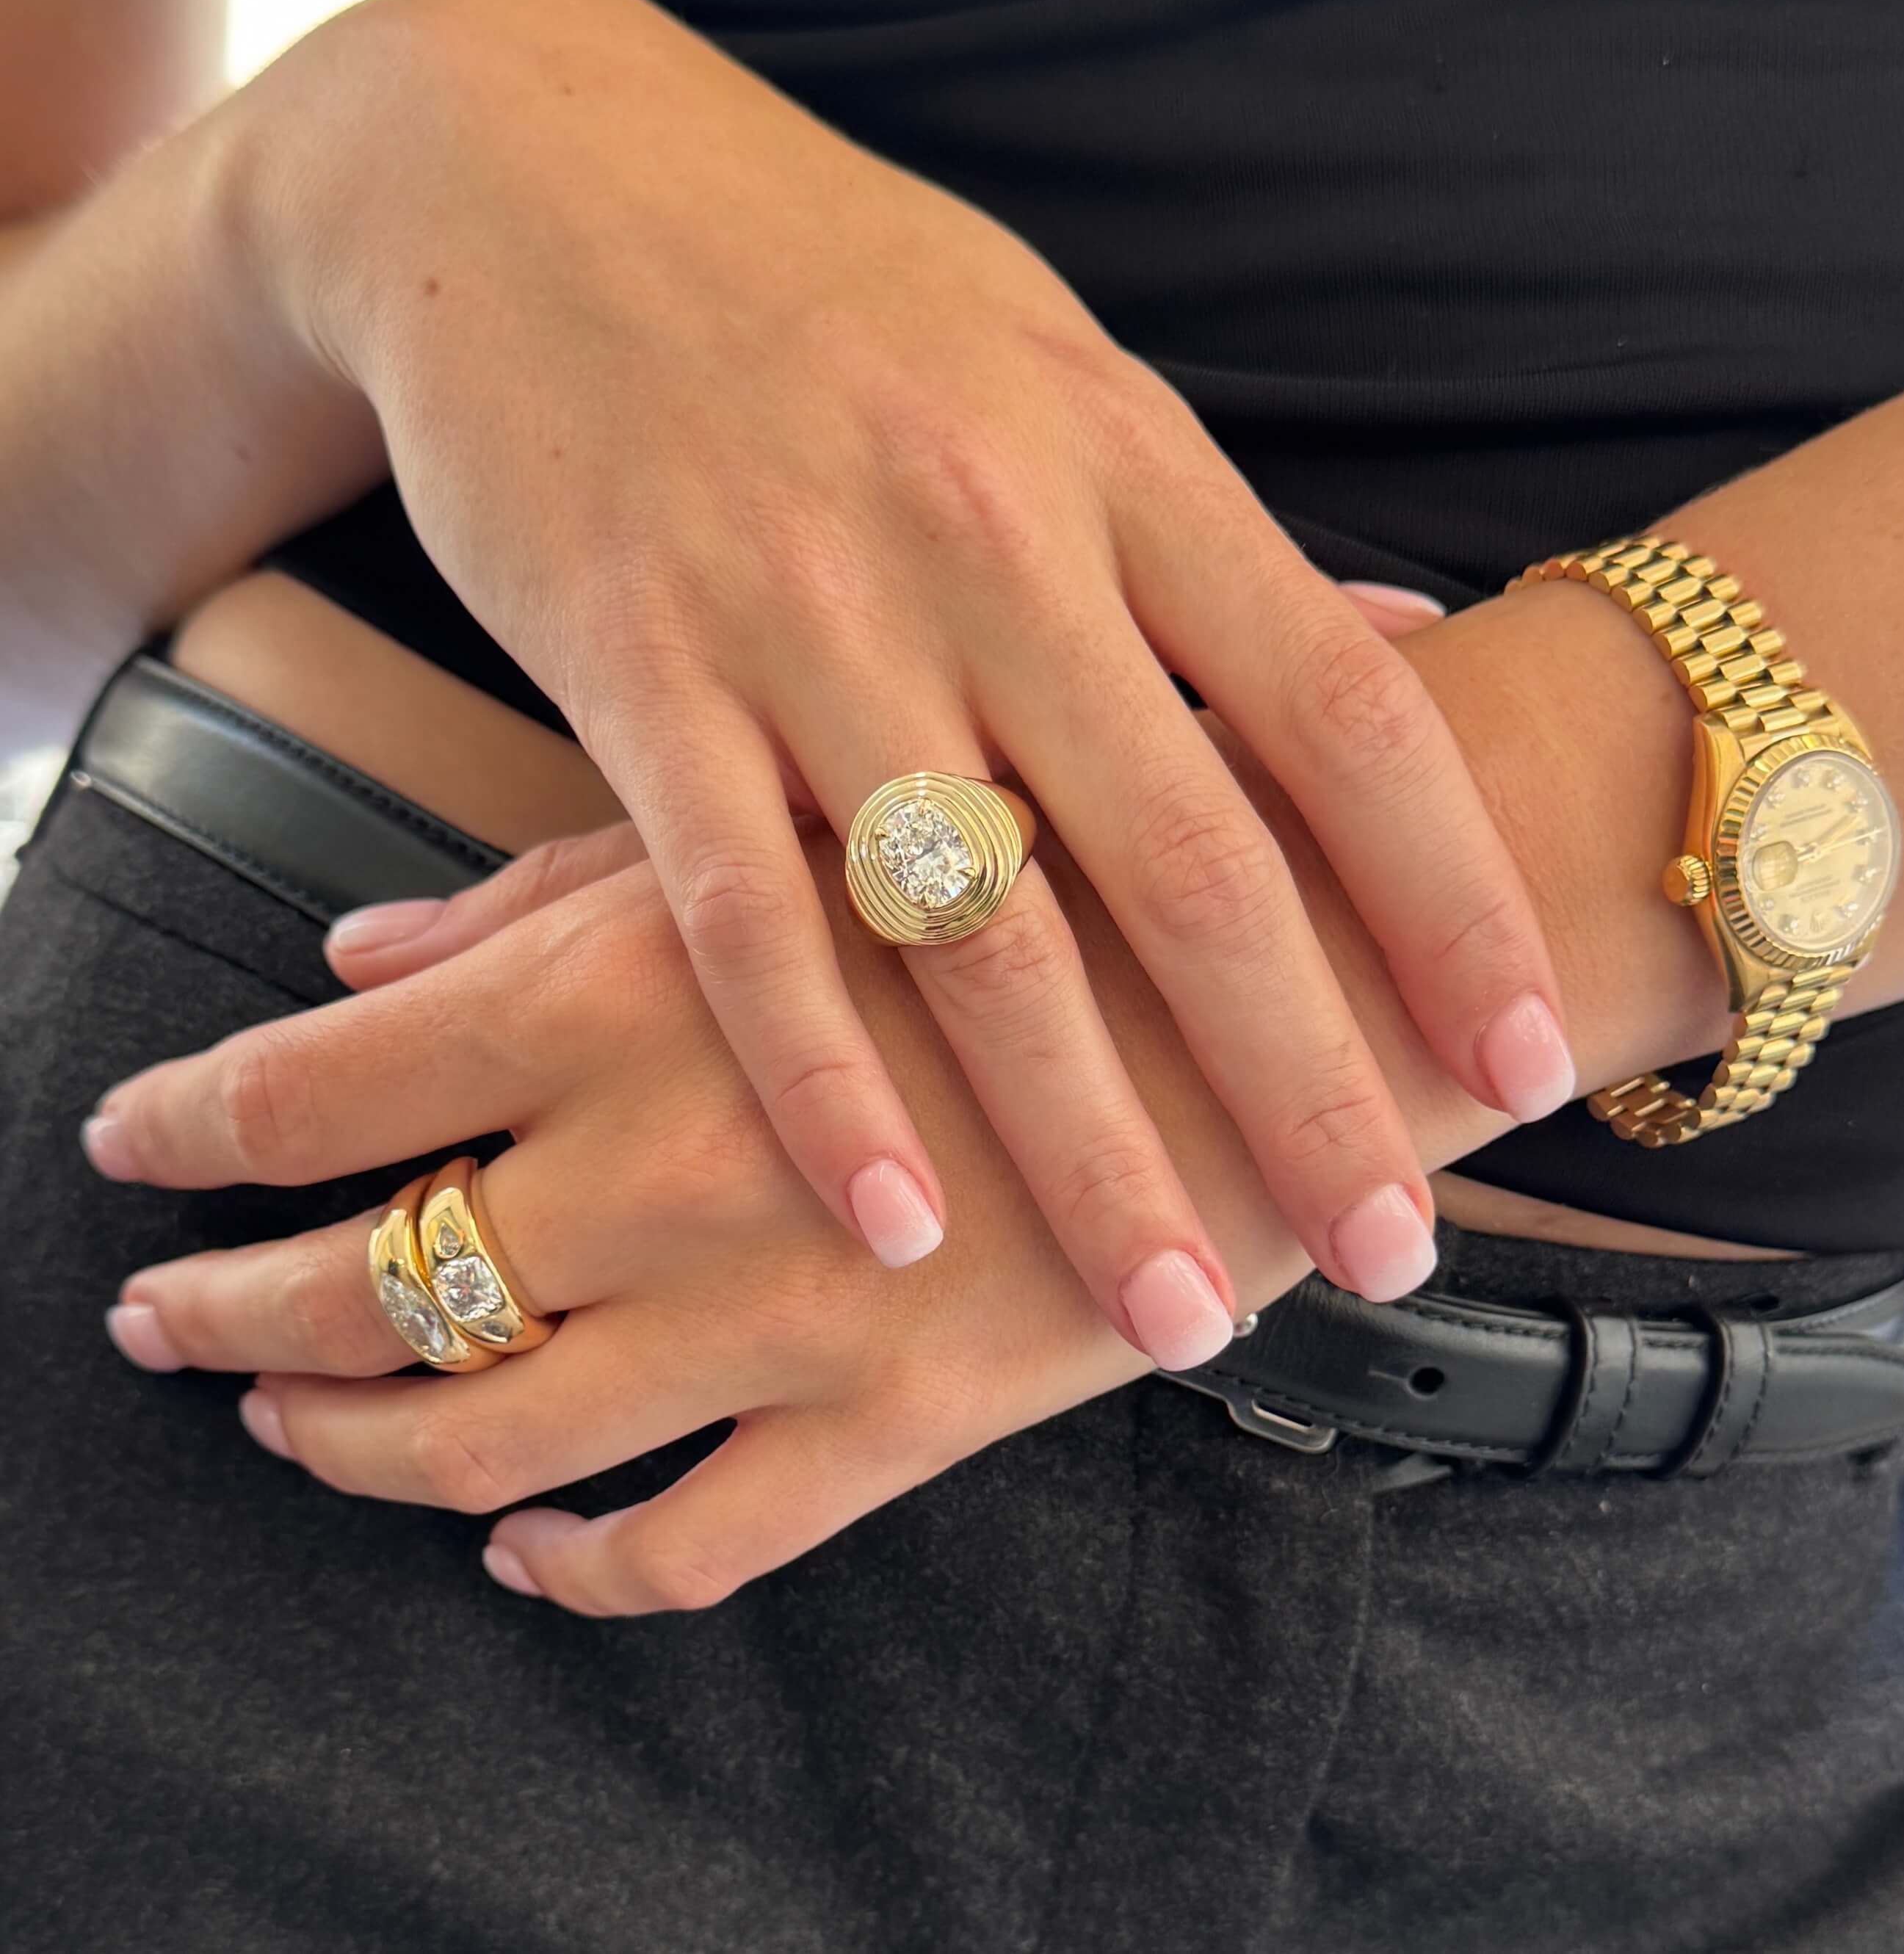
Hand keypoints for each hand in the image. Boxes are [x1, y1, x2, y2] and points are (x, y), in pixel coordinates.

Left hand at [91, 833, 1293, 1617]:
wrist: (1291, 947)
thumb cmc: (1029, 843)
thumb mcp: (771, 816)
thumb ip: (546, 893)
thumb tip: (353, 956)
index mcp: (612, 987)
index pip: (306, 1093)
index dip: (182, 1132)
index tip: (126, 1146)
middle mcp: (657, 1165)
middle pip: (354, 1290)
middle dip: (222, 1315)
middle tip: (163, 1322)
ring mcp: (771, 1315)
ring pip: (480, 1445)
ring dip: (351, 1452)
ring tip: (296, 1432)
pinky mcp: (899, 1420)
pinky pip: (686, 1548)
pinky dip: (579, 1573)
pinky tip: (534, 1555)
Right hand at [248, 0, 1571, 1358]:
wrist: (532, 175)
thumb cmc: (830, 291)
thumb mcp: (1059, 364)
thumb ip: (1211, 537)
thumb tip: (1404, 641)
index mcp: (1120, 463)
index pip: (1337, 712)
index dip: (1447, 898)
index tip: (1523, 1059)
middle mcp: (988, 541)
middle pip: (1189, 861)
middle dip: (1300, 1084)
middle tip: (1390, 1256)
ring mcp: (807, 613)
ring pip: (978, 929)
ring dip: (1085, 1146)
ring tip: (1171, 1312)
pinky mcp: (635, 669)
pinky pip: (740, 915)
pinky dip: (824, 1082)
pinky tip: (895, 1224)